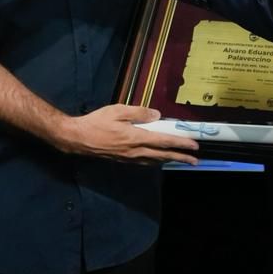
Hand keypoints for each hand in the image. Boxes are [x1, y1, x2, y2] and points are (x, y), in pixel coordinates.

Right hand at [54, 104, 198, 164]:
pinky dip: (155, 161)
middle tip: (194, 160)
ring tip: (180, 159)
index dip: (180, 143)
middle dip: (180, 157)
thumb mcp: (118, 110)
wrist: (78, 138)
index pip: (163, 141)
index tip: (194, 145)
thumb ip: (139, 112)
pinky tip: (157, 159)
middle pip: (162, 156)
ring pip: (154, 161)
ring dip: (169, 160)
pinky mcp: (123, 160)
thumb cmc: (96, 122)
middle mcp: (135, 151)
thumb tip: (157, 115)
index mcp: (135, 137)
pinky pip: (144, 162)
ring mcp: (129, 158)